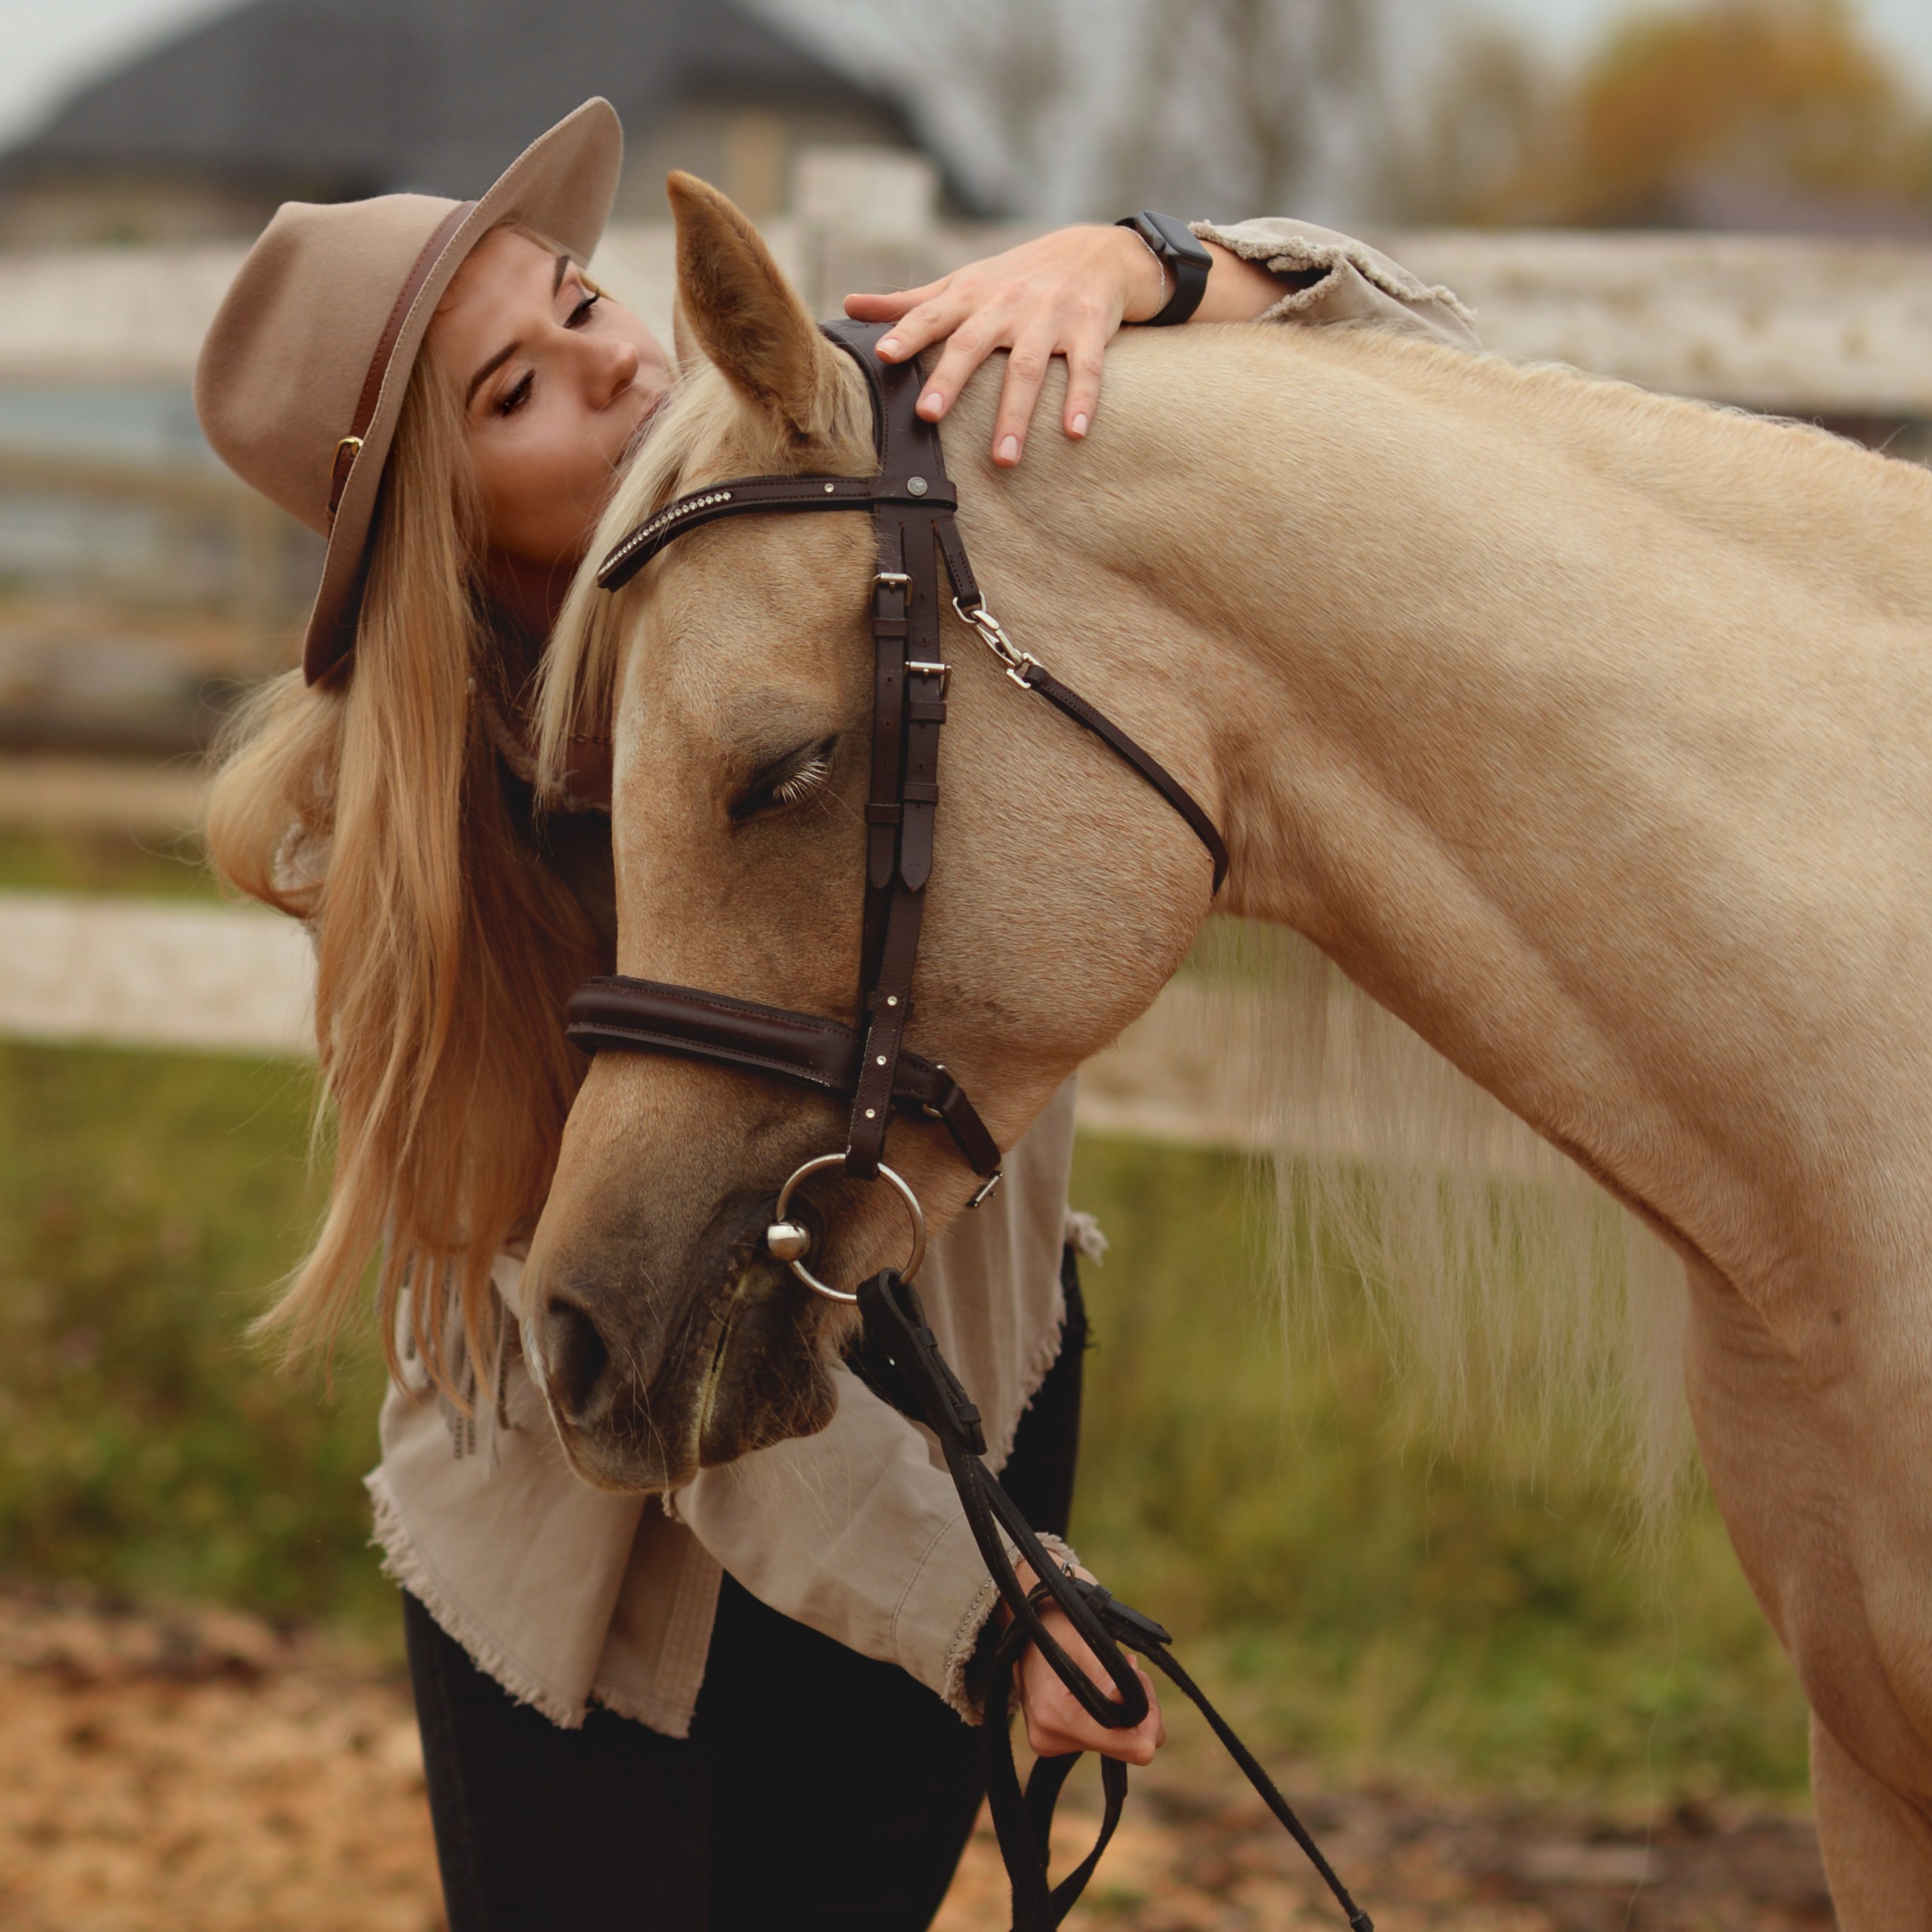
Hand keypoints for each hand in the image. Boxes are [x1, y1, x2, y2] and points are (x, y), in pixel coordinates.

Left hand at [844, 225, 1165, 468]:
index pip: (932, 313)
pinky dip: (1082, 399)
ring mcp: (1049, 316)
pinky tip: (1075, 433)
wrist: (1097, 251)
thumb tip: (849, 306)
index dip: (907, 332)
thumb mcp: (964, 283)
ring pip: (1028, 368)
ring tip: (1003, 460)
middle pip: (973, 344)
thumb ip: (910, 303)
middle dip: (950, 379)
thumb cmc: (1016, 277)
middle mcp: (1007, 304)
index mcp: (971, 294)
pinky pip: (1086, 368)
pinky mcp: (1089, 329)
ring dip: (1015, 415)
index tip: (883, 355)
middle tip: (928, 416)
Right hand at [1002, 1561, 1165, 1764]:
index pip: (1129, 1747)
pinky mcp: (1053, 1741)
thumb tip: (1149, 1737)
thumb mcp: (1090, 1641)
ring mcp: (1049, 1743)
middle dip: (1137, 1707)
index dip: (1149, 1715)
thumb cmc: (1061, 1618)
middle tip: (1128, 1666)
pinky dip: (1110, 1711)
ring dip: (1123, 1706)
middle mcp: (1048, 1740)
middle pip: (1126, 1746)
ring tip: (1108, 1670)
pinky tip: (1099, 1684)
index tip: (1139, 1675)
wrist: (1028, 1613)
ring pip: (1115, 1741)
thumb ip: (1115, 1685)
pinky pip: (1101, 1737)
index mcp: (1055, 1716)